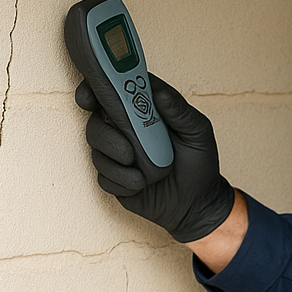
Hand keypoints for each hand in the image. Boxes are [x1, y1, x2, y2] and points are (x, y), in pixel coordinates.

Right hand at [77, 73, 235, 242]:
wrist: (197, 204)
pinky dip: (122, 181)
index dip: (96, 87)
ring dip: (117, 160)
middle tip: (124, 145)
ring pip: (96, 148)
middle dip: (104, 132)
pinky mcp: (113, 177)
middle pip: (96, 119)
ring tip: (143, 171)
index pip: (114, 89)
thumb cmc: (200, 163)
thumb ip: (180, 111)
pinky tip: (141, 184)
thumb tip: (159, 92)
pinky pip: (103, 176)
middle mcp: (126, 129)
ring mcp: (117, 153)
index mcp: (145, 110)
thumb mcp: (198, 133)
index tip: (91, 95)